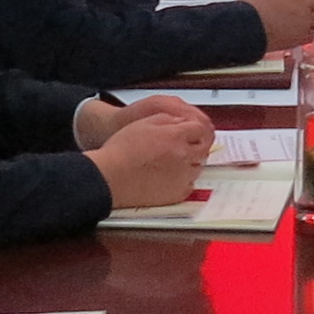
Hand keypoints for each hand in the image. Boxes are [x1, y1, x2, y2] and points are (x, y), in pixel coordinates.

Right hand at [79, 95, 211, 209]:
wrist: (110, 177)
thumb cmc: (121, 152)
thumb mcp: (143, 123)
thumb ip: (167, 119)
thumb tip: (180, 122)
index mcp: (175, 136)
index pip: (200, 129)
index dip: (194, 129)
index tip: (191, 131)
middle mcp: (183, 156)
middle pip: (203, 148)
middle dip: (196, 145)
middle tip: (186, 145)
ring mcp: (182, 176)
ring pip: (199, 167)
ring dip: (191, 162)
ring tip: (175, 161)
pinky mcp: (177, 194)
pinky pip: (191, 185)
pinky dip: (185, 179)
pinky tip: (172, 176)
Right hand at [247, 0, 313, 51]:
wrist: (245, 27)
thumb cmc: (252, 8)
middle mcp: (304, 0)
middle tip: (307, 10)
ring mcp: (305, 18)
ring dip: (309, 22)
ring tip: (292, 23)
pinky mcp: (303, 35)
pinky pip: (310, 34)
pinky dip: (303, 35)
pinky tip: (290, 32)